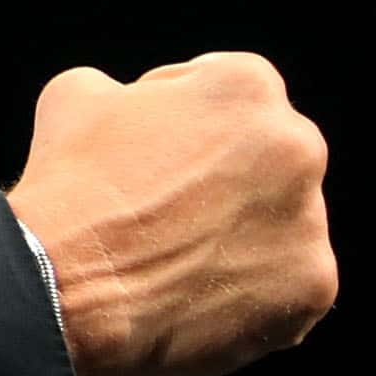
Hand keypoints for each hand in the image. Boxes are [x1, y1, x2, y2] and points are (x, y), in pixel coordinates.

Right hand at [4, 52, 334, 375]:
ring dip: (241, 231)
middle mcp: (298, 146)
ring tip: (176, 254)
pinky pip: (288, 283)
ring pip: (281, 221)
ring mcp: (312, 221)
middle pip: (268, 154)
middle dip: (226, 174)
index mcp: (247, 86)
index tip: (150, 148)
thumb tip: (144, 107)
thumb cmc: (69, 183)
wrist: (63, 282)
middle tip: (167, 206)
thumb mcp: (79, 95)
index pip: (227, 89)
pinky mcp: (312, 286)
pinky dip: (250, 289)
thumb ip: (131, 90)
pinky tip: (195, 289)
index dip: (182, 118)